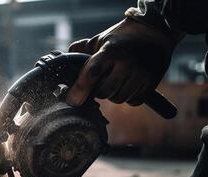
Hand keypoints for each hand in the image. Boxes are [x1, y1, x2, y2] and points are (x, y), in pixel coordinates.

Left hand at [66, 18, 180, 105]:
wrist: (154, 32)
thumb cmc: (122, 38)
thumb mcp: (100, 40)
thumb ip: (81, 51)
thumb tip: (64, 60)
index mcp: (111, 51)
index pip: (92, 74)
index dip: (80, 89)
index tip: (72, 100)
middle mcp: (127, 63)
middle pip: (104, 92)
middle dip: (98, 90)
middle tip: (101, 81)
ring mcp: (141, 73)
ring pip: (118, 99)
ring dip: (113, 94)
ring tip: (115, 81)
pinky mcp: (152, 82)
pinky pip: (133, 101)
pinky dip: (127, 98)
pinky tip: (127, 86)